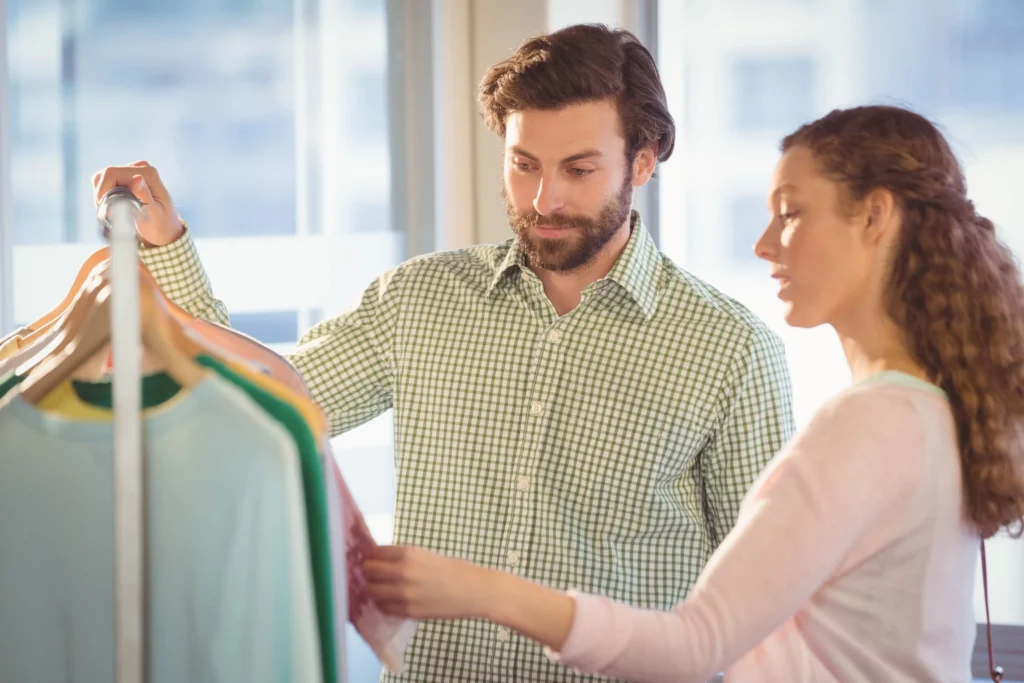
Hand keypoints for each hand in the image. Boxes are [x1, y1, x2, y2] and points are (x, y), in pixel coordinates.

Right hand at [92, 161, 183, 246]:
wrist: (166, 232)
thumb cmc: (162, 226)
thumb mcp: (154, 214)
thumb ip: (144, 196)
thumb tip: (137, 178)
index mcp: (149, 174)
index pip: (112, 174)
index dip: (103, 191)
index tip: (108, 211)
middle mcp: (141, 168)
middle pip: (106, 175)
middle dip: (102, 195)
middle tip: (109, 215)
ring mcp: (133, 171)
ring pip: (103, 178)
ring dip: (103, 196)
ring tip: (112, 213)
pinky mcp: (126, 178)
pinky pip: (106, 183)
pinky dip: (105, 195)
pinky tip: (114, 208)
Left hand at [363, 546, 491, 620]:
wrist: (473, 590)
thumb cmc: (453, 569)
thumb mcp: (425, 555)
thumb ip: (402, 557)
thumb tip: (380, 559)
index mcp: (407, 553)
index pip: (373, 552)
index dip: (370, 556)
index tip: (370, 559)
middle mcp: (402, 572)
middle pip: (368, 571)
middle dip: (368, 572)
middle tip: (373, 575)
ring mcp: (403, 594)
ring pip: (371, 592)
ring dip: (373, 590)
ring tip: (380, 589)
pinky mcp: (408, 611)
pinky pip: (384, 608)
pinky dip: (383, 605)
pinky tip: (391, 601)